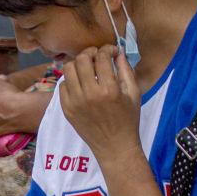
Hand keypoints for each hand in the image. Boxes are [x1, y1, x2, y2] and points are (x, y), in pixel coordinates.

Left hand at [58, 45, 140, 160]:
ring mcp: (75, 102)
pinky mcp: (67, 109)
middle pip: (82, 59)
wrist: (115, 146)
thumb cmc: (128, 120)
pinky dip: (71, 81)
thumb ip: (126, 70)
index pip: (102, 57)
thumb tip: (118, 53)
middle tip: (97, 57)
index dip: (107, 49)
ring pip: (68, 69)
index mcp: (109, 90)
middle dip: (91, 53)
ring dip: (78, 65)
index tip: (111, 52)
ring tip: (87, 69)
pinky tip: (81, 84)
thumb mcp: (134, 94)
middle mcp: (89, 94)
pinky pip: (62, 85)